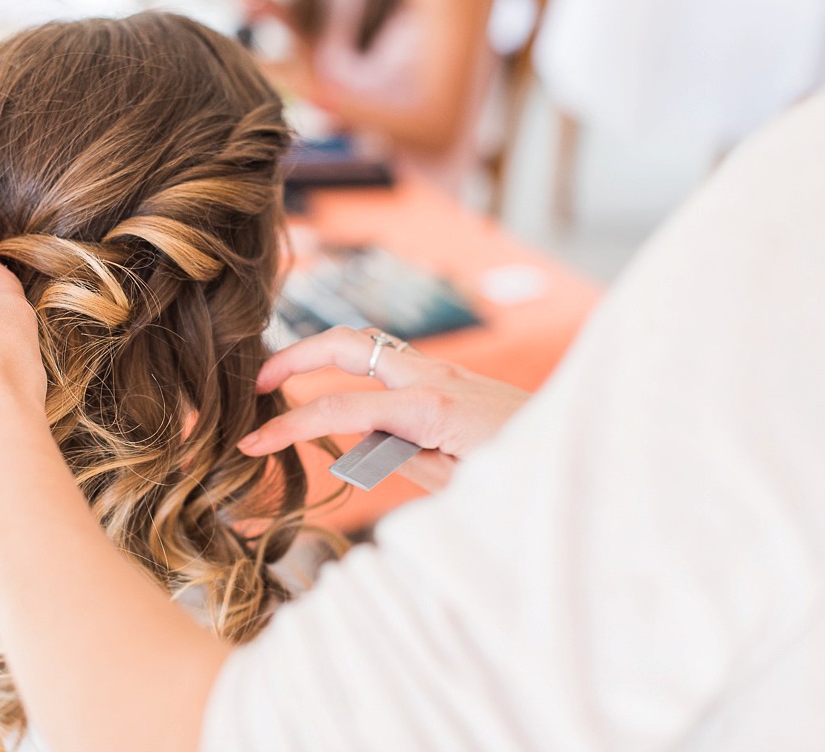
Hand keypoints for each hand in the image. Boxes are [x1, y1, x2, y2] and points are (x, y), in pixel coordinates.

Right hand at [237, 326, 528, 489]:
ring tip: (288, 380)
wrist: (579, 447)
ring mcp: (441, 370)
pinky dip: (354, 369)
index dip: (287, 426)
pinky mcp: (448, 377)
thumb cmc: (522, 473)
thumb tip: (354, 448)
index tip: (251, 444)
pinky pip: (390, 361)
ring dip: (323, 354)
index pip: (338, 409)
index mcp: (428, 407)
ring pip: (367, 344)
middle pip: (346, 344)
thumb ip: (400, 461)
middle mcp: (430, 376)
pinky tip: (343, 396)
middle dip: (294, 355)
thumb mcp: (455, 486)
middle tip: (258, 380)